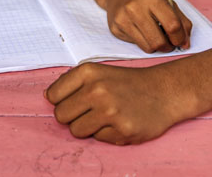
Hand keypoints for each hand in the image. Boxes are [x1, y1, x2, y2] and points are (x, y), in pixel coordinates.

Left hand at [46, 62, 193, 144]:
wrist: (164, 91)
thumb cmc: (128, 83)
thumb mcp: (99, 72)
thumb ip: (72, 82)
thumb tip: (47, 96)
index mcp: (89, 72)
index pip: (53, 96)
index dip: (61, 101)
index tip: (74, 101)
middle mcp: (97, 90)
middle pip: (61, 116)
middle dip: (72, 117)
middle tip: (89, 111)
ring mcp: (110, 111)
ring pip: (76, 131)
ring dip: (87, 128)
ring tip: (105, 117)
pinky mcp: (122, 130)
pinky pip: (98, 139)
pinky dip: (107, 134)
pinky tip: (120, 122)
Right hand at [101, 0, 191, 52]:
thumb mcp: (165, 0)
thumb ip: (180, 20)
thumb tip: (186, 43)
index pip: (172, 25)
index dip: (180, 38)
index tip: (182, 41)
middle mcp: (135, 8)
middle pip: (159, 41)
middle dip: (168, 47)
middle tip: (169, 43)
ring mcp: (123, 19)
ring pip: (148, 47)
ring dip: (156, 47)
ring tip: (156, 37)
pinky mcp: (115, 29)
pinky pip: (136, 45)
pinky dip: (143, 41)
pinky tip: (141, 30)